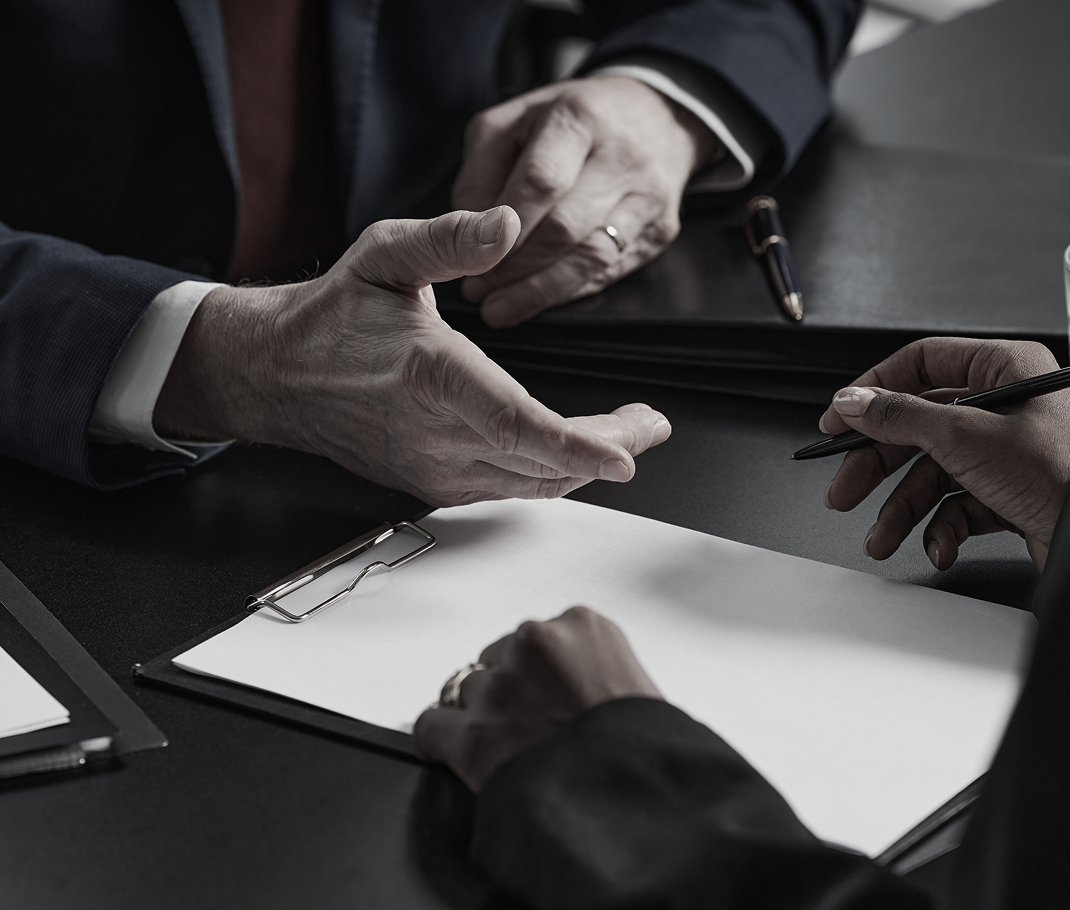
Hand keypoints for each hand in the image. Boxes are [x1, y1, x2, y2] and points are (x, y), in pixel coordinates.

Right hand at [153, 207, 671, 505]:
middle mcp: (434, 434)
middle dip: (608, 447)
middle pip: (541, 460)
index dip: (578, 445)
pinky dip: (547, 474)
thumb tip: (506, 224)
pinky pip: (506, 489)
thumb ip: (448, 238)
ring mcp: (433, 467)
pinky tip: (572, 452)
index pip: (517, 423)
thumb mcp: (384, 254)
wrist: (277, 374)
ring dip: (583, 464)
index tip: (627, 454)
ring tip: (625, 434)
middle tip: (648, 425)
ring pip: (529, 484)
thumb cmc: (332, 316)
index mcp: (430, 375)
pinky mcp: (431, 484)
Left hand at [413, 606, 661, 792]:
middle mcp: (535, 644)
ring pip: (466, 691)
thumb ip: (596, 669)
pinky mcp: (472, 735)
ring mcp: (501, 688)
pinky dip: (438, 742)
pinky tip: (453, 755)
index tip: (547, 697)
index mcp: (583, 625)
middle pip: (498, 658)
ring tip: (507, 749)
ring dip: (481, 717)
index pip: (537, 637)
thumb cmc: (649, 754)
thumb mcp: (637, 686)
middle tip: (531, 728)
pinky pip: (431, 726)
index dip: (539, 674)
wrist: (641, 804)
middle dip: (509, 691)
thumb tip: (572, 688)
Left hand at [455, 76, 720, 327]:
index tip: (471, 257)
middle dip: (515, 267)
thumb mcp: (512, 122)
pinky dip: (567, 291)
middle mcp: (622, 157)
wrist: (657, 117)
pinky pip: (610, 272)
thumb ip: (480, 173)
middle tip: (479, 291)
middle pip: (565, 227)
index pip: (540, 180)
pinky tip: (536, 299)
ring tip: (500, 308)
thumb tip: (470, 235)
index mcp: (579, 118)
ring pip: (592, 259)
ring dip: (540, 291)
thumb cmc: (572, 122)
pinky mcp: (661, 230)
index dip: (504, 228)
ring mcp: (649, 197)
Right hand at [821, 339, 1069, 570]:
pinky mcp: (1010, 495)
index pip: (921, 365)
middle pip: (917, 427)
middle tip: (844, 489)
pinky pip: (958, 507)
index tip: (837, 419)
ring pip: (932, 474)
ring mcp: (1007, 453)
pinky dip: (942, 530)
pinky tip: (941, 546)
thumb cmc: (1062, 475)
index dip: (872, 392)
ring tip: (881, 537)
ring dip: (901, 510)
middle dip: (877, 466)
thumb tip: (854, 401)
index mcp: (1005, 370)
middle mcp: (1006, 407)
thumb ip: (899, 416)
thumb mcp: (963, 436)